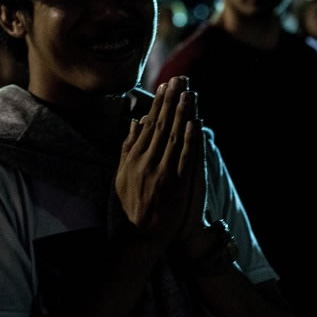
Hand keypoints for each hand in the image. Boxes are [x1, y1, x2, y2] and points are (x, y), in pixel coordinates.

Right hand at [115, 76, 199, 246]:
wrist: (138, 236)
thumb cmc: (130, 206)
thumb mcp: (121, 174)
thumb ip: (128, 147)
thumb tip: (134, 122)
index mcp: (134, 157)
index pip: (148, 124)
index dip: (158, 103)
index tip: (165, 86)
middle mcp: (146, 161)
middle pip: (161, 125)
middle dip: (171, 101)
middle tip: (179, 80)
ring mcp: (161, 172)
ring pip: (173, 137)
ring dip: (182, 114)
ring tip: (188, 93)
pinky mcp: (176, 184)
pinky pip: (184, 158)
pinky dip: (189, 140)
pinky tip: (194, 123)